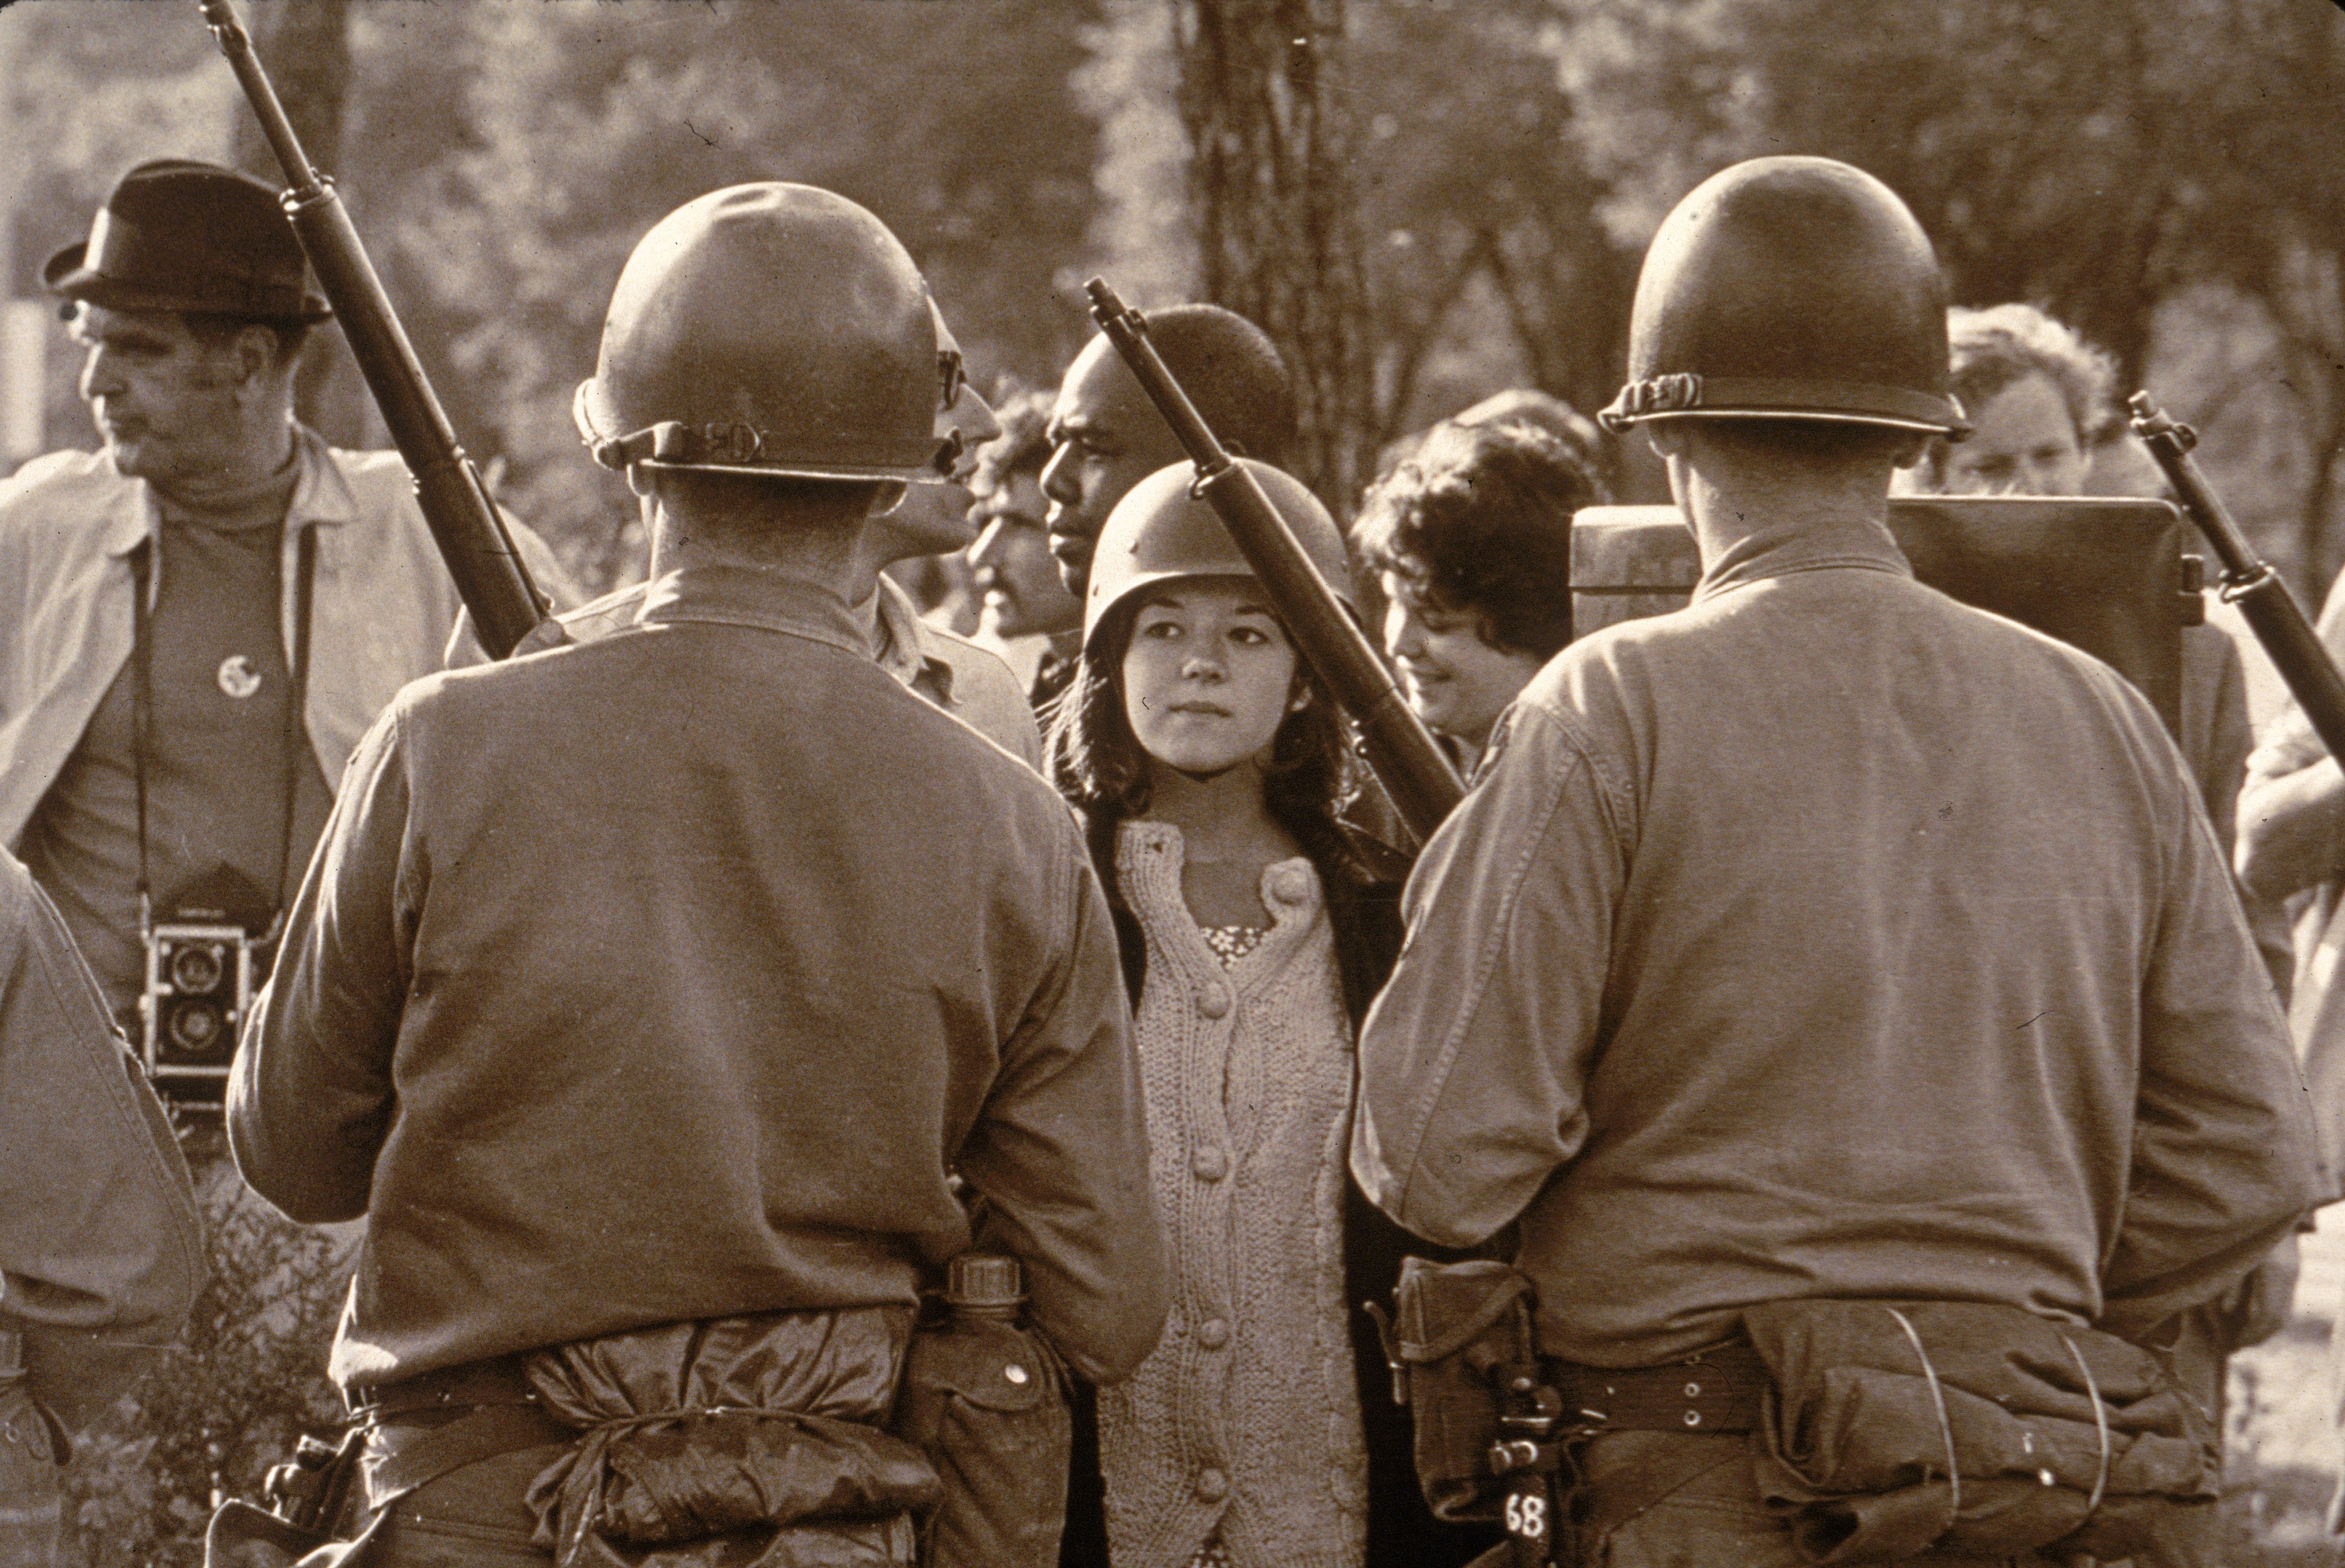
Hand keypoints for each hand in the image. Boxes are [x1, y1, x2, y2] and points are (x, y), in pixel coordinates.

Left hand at [2226, 1232, 2300, 1350]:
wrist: (2269, 1202)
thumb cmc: (2241, 1226)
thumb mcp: (2230, 1253)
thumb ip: (2230, 1281)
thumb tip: (2227, 1309)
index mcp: (2274, 1272)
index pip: (2268, 1316)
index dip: (2250, 1334)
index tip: (2232, 1346)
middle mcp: (2287, 1274)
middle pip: (2278, 1319)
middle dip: (2255, 1337)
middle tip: (2233, 1348)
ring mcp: (2291, 1272)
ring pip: (2283, 1313)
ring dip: (2262, 1330)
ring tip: (2241, 1340)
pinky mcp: (2290, 1270)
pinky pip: (2283, 1303)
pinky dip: (2268, 1317)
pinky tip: (2251, 1321)